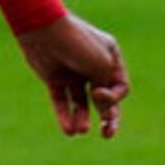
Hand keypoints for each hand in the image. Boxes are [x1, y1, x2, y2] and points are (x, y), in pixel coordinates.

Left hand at [15, 12, 128, 139]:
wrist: (43, 30)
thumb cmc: (78, 43)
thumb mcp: (102, 65)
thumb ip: (109, 86)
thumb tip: (105, 104)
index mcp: (111, 58)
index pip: (120, 88)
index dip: (112, 98)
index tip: (97, 92)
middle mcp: (93, 66)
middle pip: (104, 99)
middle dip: (107, 118)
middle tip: (107, 135)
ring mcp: (73, 72)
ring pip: (81, 103)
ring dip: (83, 118)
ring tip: (80, 131)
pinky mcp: (55, 78)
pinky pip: (62, 101)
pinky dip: (65, 115)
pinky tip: (68, 130)